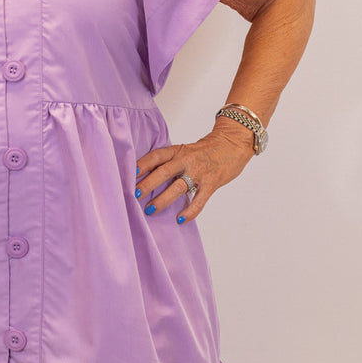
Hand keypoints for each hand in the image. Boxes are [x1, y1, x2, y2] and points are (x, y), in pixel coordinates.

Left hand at [135, 127, 255, 223]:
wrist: (233, 143)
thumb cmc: (205, 150)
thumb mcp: (184, 150)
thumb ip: (169, 162)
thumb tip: (145, 178)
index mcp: (178, 151)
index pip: (156, 156)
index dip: (141, 165)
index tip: (128, 175)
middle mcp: (187, 160)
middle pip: (164, 172)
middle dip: (147, 184)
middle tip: (134, 195)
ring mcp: (199, 172)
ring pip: (179, 186)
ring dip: (163, 199)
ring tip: (150, 210)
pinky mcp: (212, 183)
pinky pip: (200, 199)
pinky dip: (190, 210)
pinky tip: (180, 219)